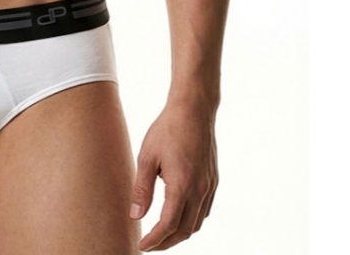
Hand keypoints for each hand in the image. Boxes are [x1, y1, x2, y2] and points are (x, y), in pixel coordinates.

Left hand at [129, 102, 217, 250]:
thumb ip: (142, 189)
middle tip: (150, 244)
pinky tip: (178, 215)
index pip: (168, 225)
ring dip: (180, 233)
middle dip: (167, 242)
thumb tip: (135, 216)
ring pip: (197, 222)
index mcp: (182, 185)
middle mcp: (200, 190)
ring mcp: (210, 186)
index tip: (142, 246)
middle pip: (185, 230)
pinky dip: (191, 220)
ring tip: (161, 233)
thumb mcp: (147, 156)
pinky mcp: (213, 181)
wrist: (193, 109)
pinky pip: (204, 210)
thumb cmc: (167, 129)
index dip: (155, 240)